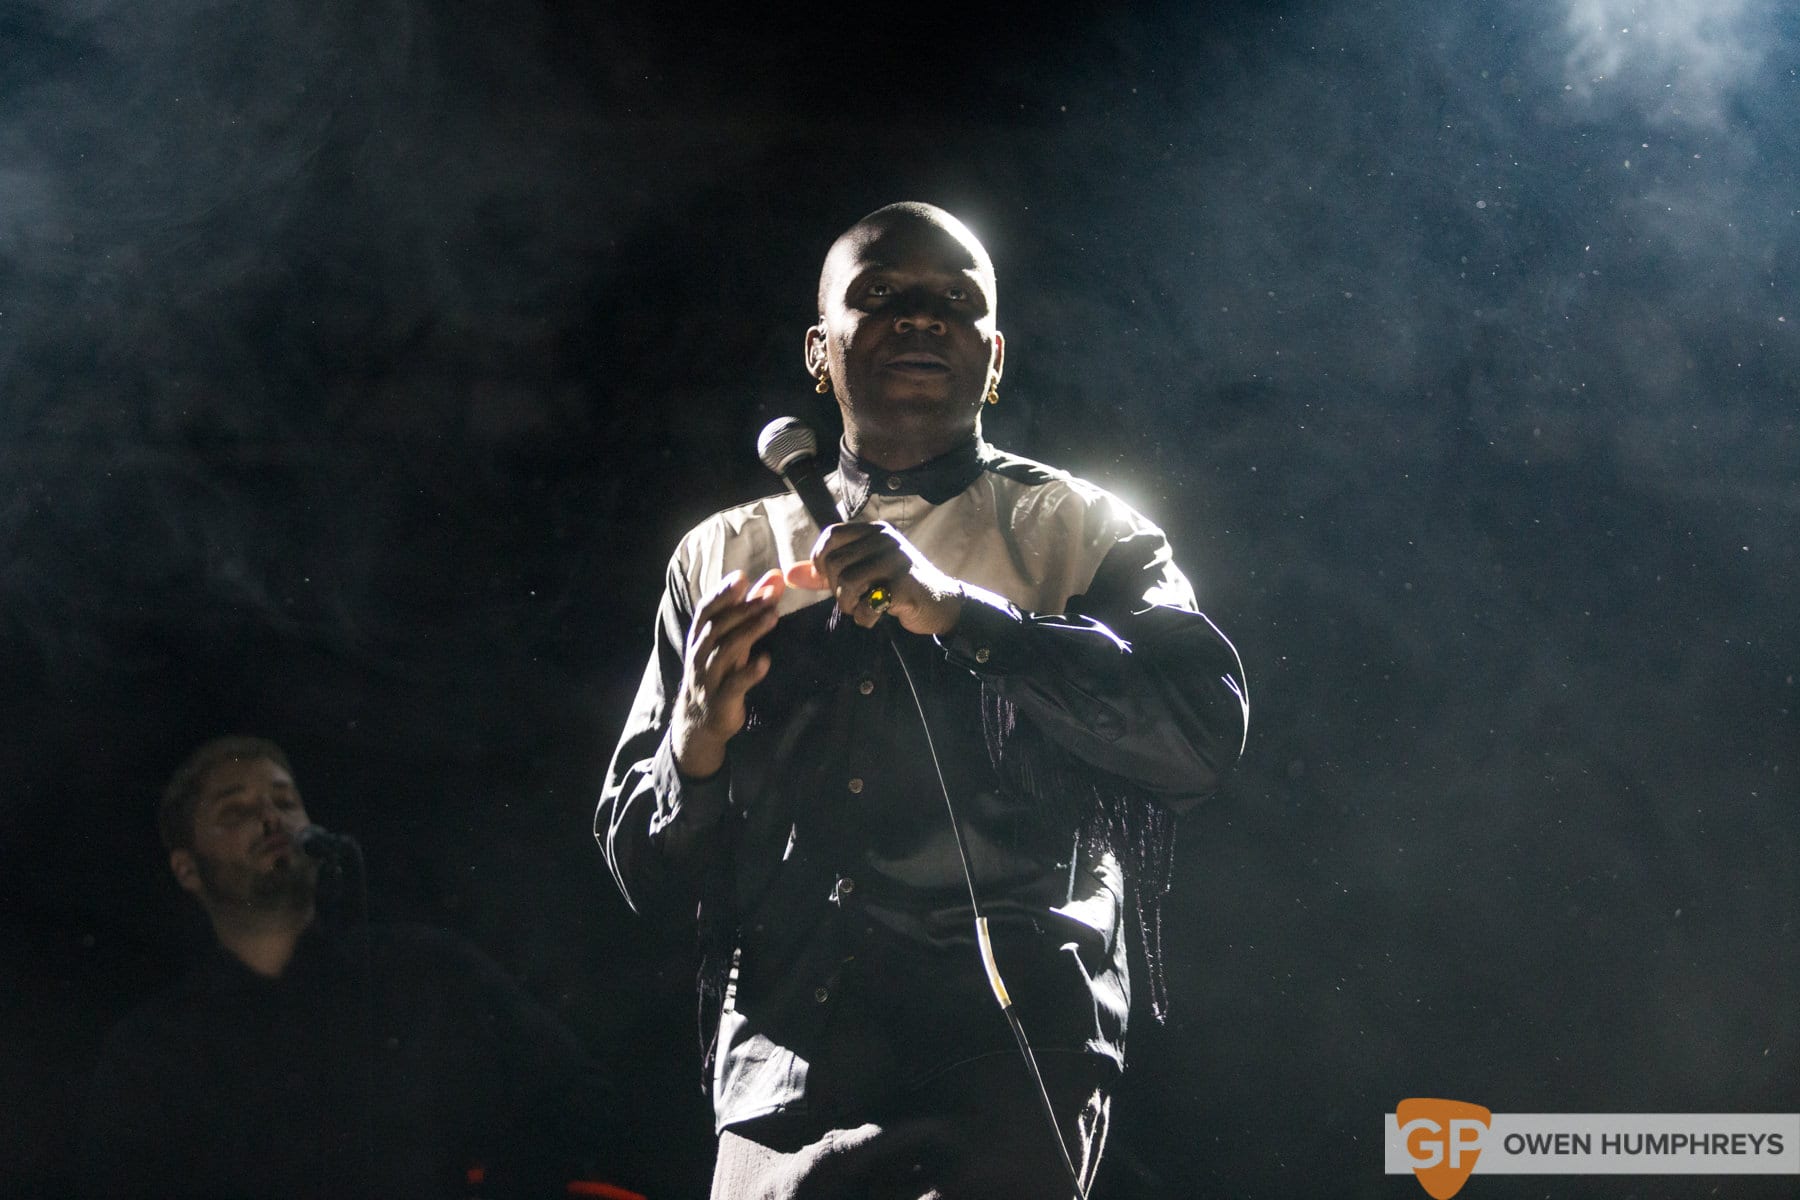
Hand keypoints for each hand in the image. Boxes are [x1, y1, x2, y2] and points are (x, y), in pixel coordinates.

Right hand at [672, 568, 784, 777]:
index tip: (742, 577)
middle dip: (743, 608)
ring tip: (772, 617)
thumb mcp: (729, 642)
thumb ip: (749, 611)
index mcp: (699, 639)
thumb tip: (773, 579)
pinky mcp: (721, 701)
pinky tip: (766, 661)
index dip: (722, 593)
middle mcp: (700, 655)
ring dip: (749, 632)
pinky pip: (734, 685)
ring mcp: (708, 678)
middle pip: (718, 627)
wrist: (699, 722)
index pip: (707, 611)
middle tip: (770, 593)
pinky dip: (749, 672)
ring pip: (725, 652)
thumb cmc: (718, 673)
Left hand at [783, 522, 964, 635]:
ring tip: (860, 610)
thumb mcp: (863, 572)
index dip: (820, 559)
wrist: (942, 603)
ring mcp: (897, 561)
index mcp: (874, 531)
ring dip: (848, 605)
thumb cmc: (898, 586)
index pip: (832, 535)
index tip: (828, 579)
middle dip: (835, 590)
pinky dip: (865, 617)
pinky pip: (868, 603)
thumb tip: (790, 574)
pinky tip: (875, 618)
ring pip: (848, 582)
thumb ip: (826, 572)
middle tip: (851, 601)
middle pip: (836, 562)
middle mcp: (885, 540)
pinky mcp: (905, 585)